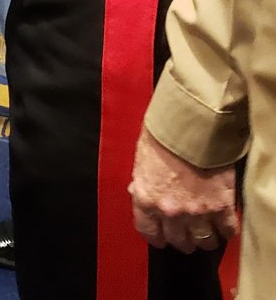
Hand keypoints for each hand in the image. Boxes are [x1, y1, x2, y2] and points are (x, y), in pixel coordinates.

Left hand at [130, 127, 238, 252]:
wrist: (188, 124)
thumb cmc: (161, 135)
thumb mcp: (141, 159)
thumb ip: (142, 182)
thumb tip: (139, 192)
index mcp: (146, 198)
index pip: (148, 231)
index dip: (156, 236)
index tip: (161, 236)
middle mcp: (170, 211)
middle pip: (178, 241)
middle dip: (182, 239)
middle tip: (186, 233)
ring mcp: (197, 211)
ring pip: (204, 242)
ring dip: (205, 238)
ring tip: (206, 231)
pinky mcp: (221, 206)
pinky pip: (227, 230)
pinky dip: (226, 230)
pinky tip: (223, 224)